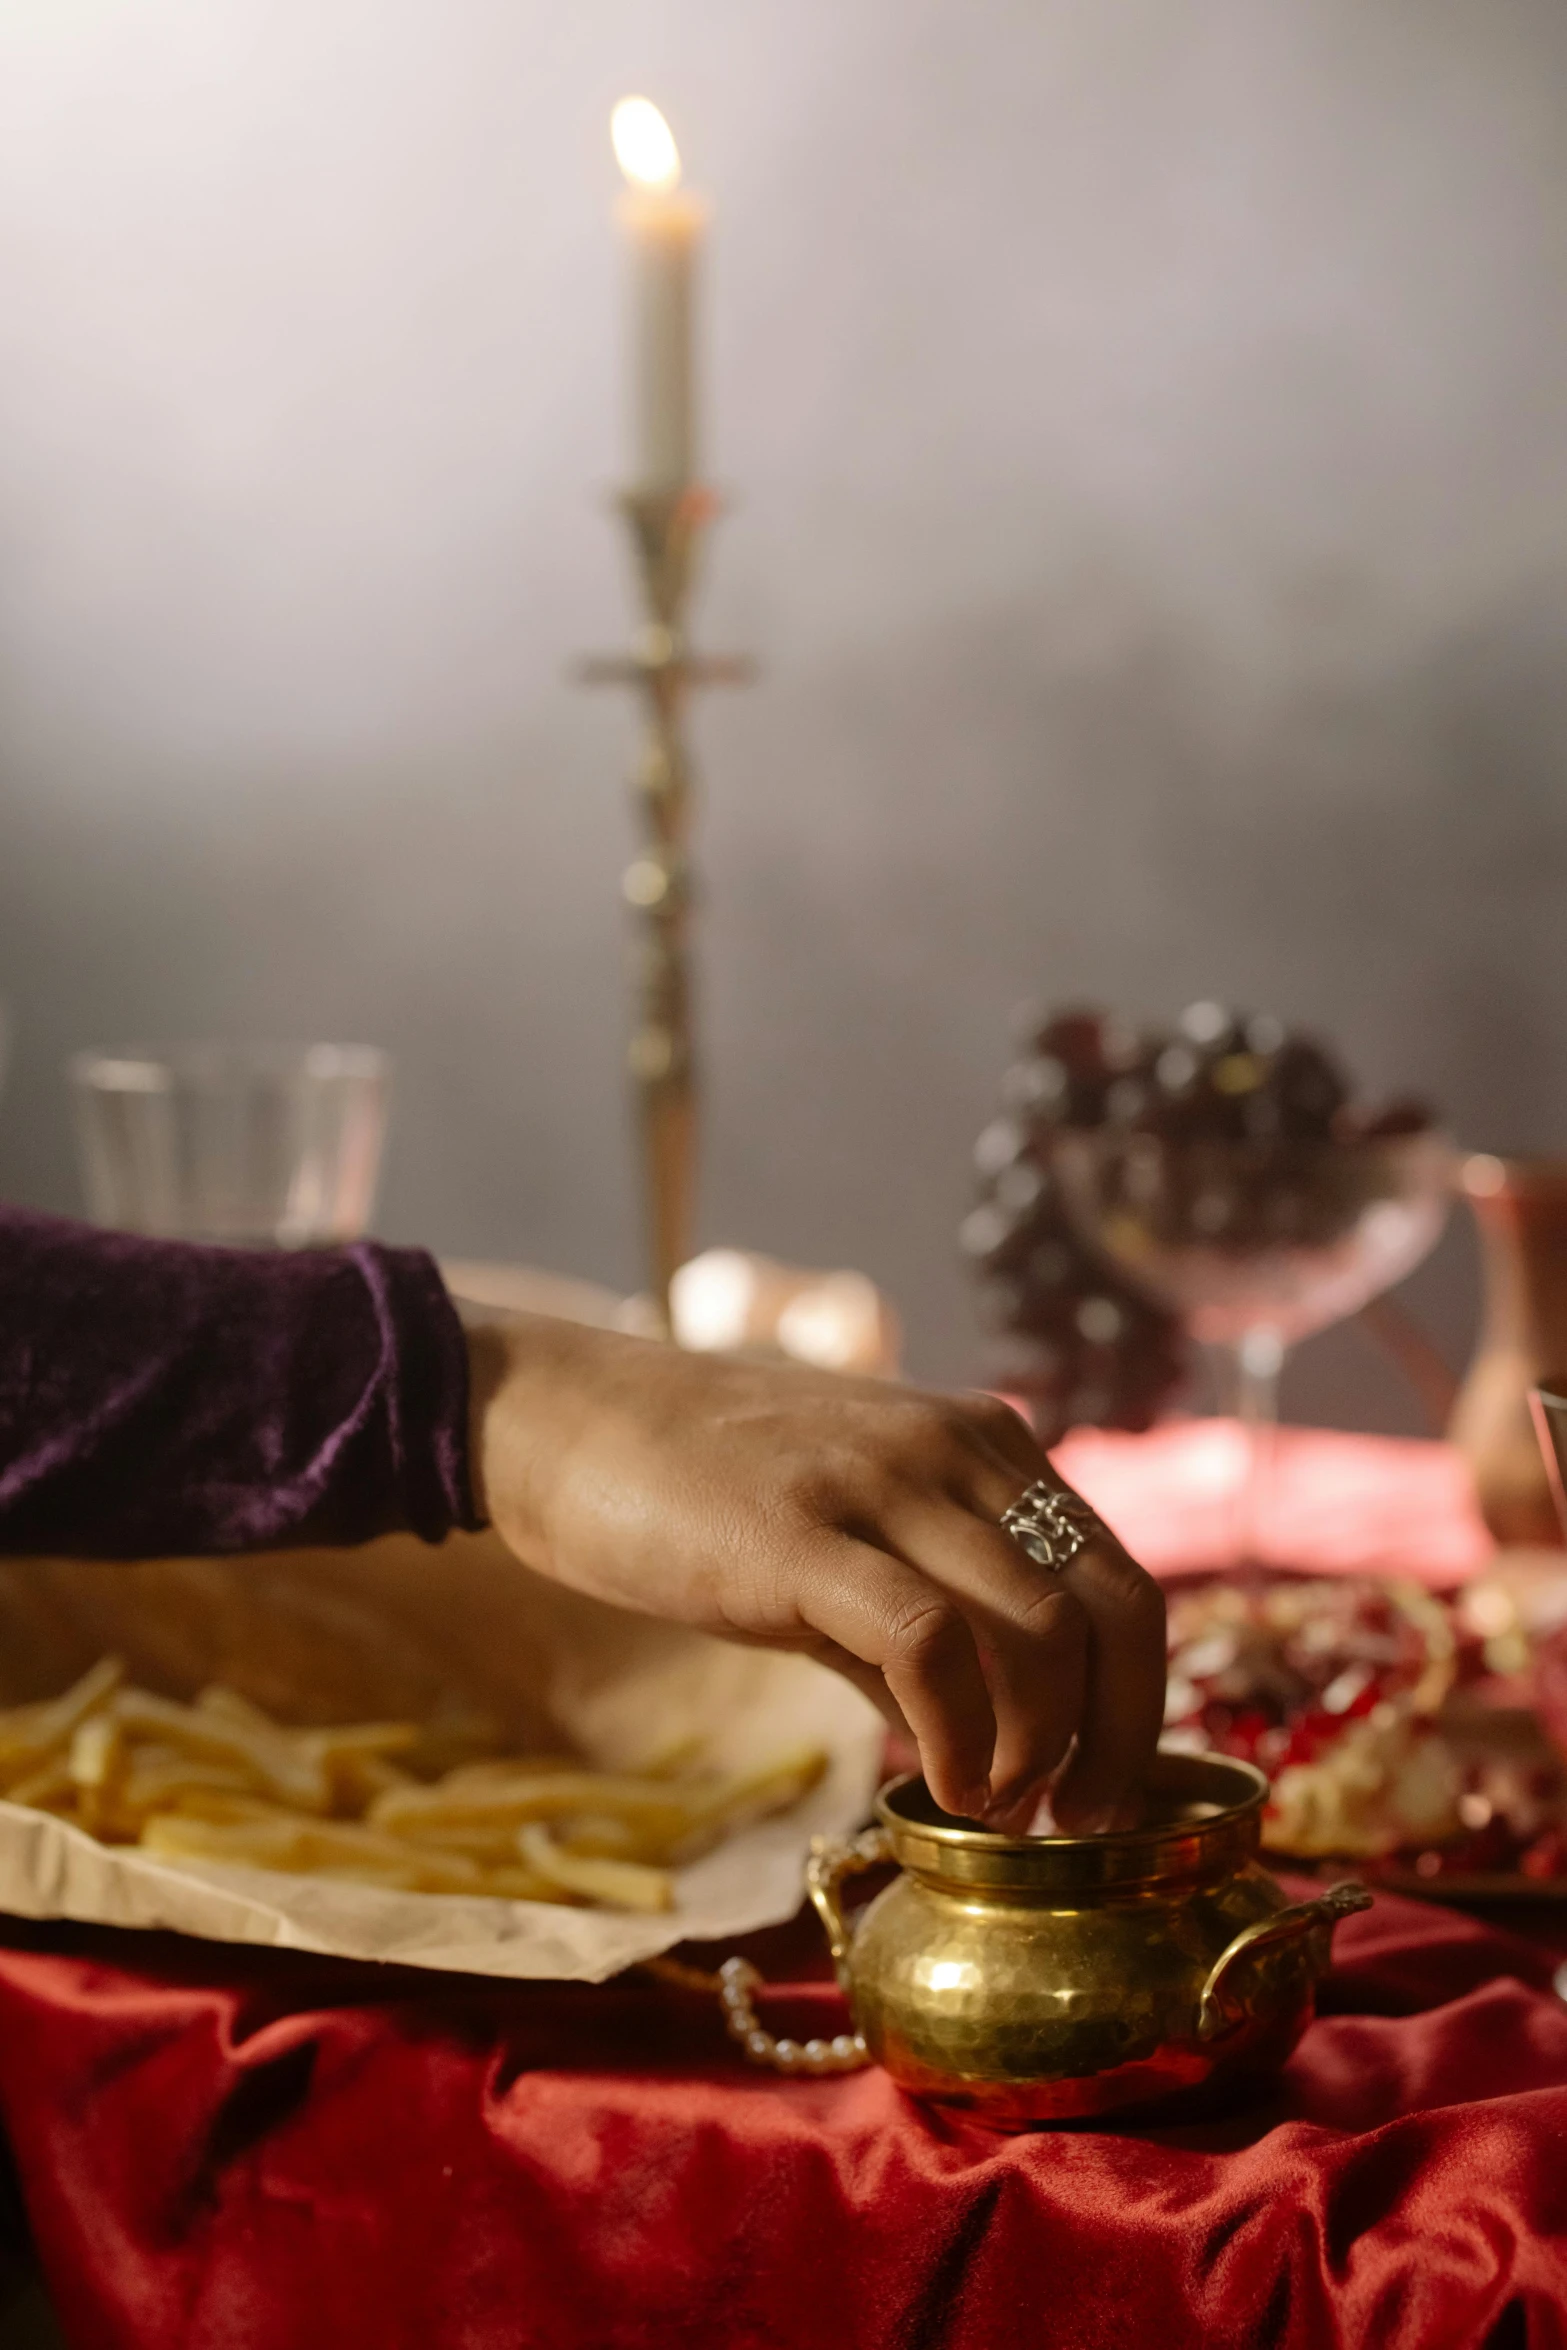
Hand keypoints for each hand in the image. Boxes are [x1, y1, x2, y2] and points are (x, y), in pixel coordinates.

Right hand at [462, 1309, 1165, 1832]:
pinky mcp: (801, 1533)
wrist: (566, 1417)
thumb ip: (925, 1626)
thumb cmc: (700, 1489)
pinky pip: (930, 1642)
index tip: (1096, 1789)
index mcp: (984, 1444)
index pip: (1120, 1580)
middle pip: (1112, 1609)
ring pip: (1042, 1630)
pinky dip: (961, 1735)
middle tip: (1070, 1817)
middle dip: (1116, 1738)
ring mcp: (882, 1483)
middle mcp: (957, 1449)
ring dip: (1040, 1748)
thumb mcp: (844, 1539)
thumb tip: (1000, 1752)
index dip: (1136, 1703)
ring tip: (991, 1806)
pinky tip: (939, 1782)